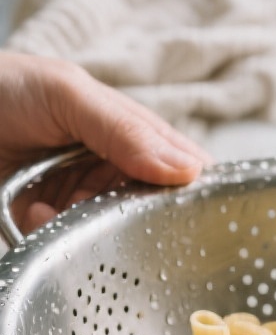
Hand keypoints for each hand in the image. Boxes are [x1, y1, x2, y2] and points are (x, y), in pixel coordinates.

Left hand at [0, 51, 210, 233]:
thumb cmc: (3, 87)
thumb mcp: (69, 92)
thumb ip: (127, 130)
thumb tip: (189, 171)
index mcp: (129, 133)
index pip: (181, 166)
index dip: (193, 188)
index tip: (197, 209)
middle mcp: (109, 170)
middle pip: (148, 208)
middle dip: (133, 215)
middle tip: (106, 205)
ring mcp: (76, 200)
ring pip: (108, 233)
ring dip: (87, 226)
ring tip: (53, 206)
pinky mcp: (43, 226)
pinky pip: (66, 246)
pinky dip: (51, 235)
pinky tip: (29, 216)